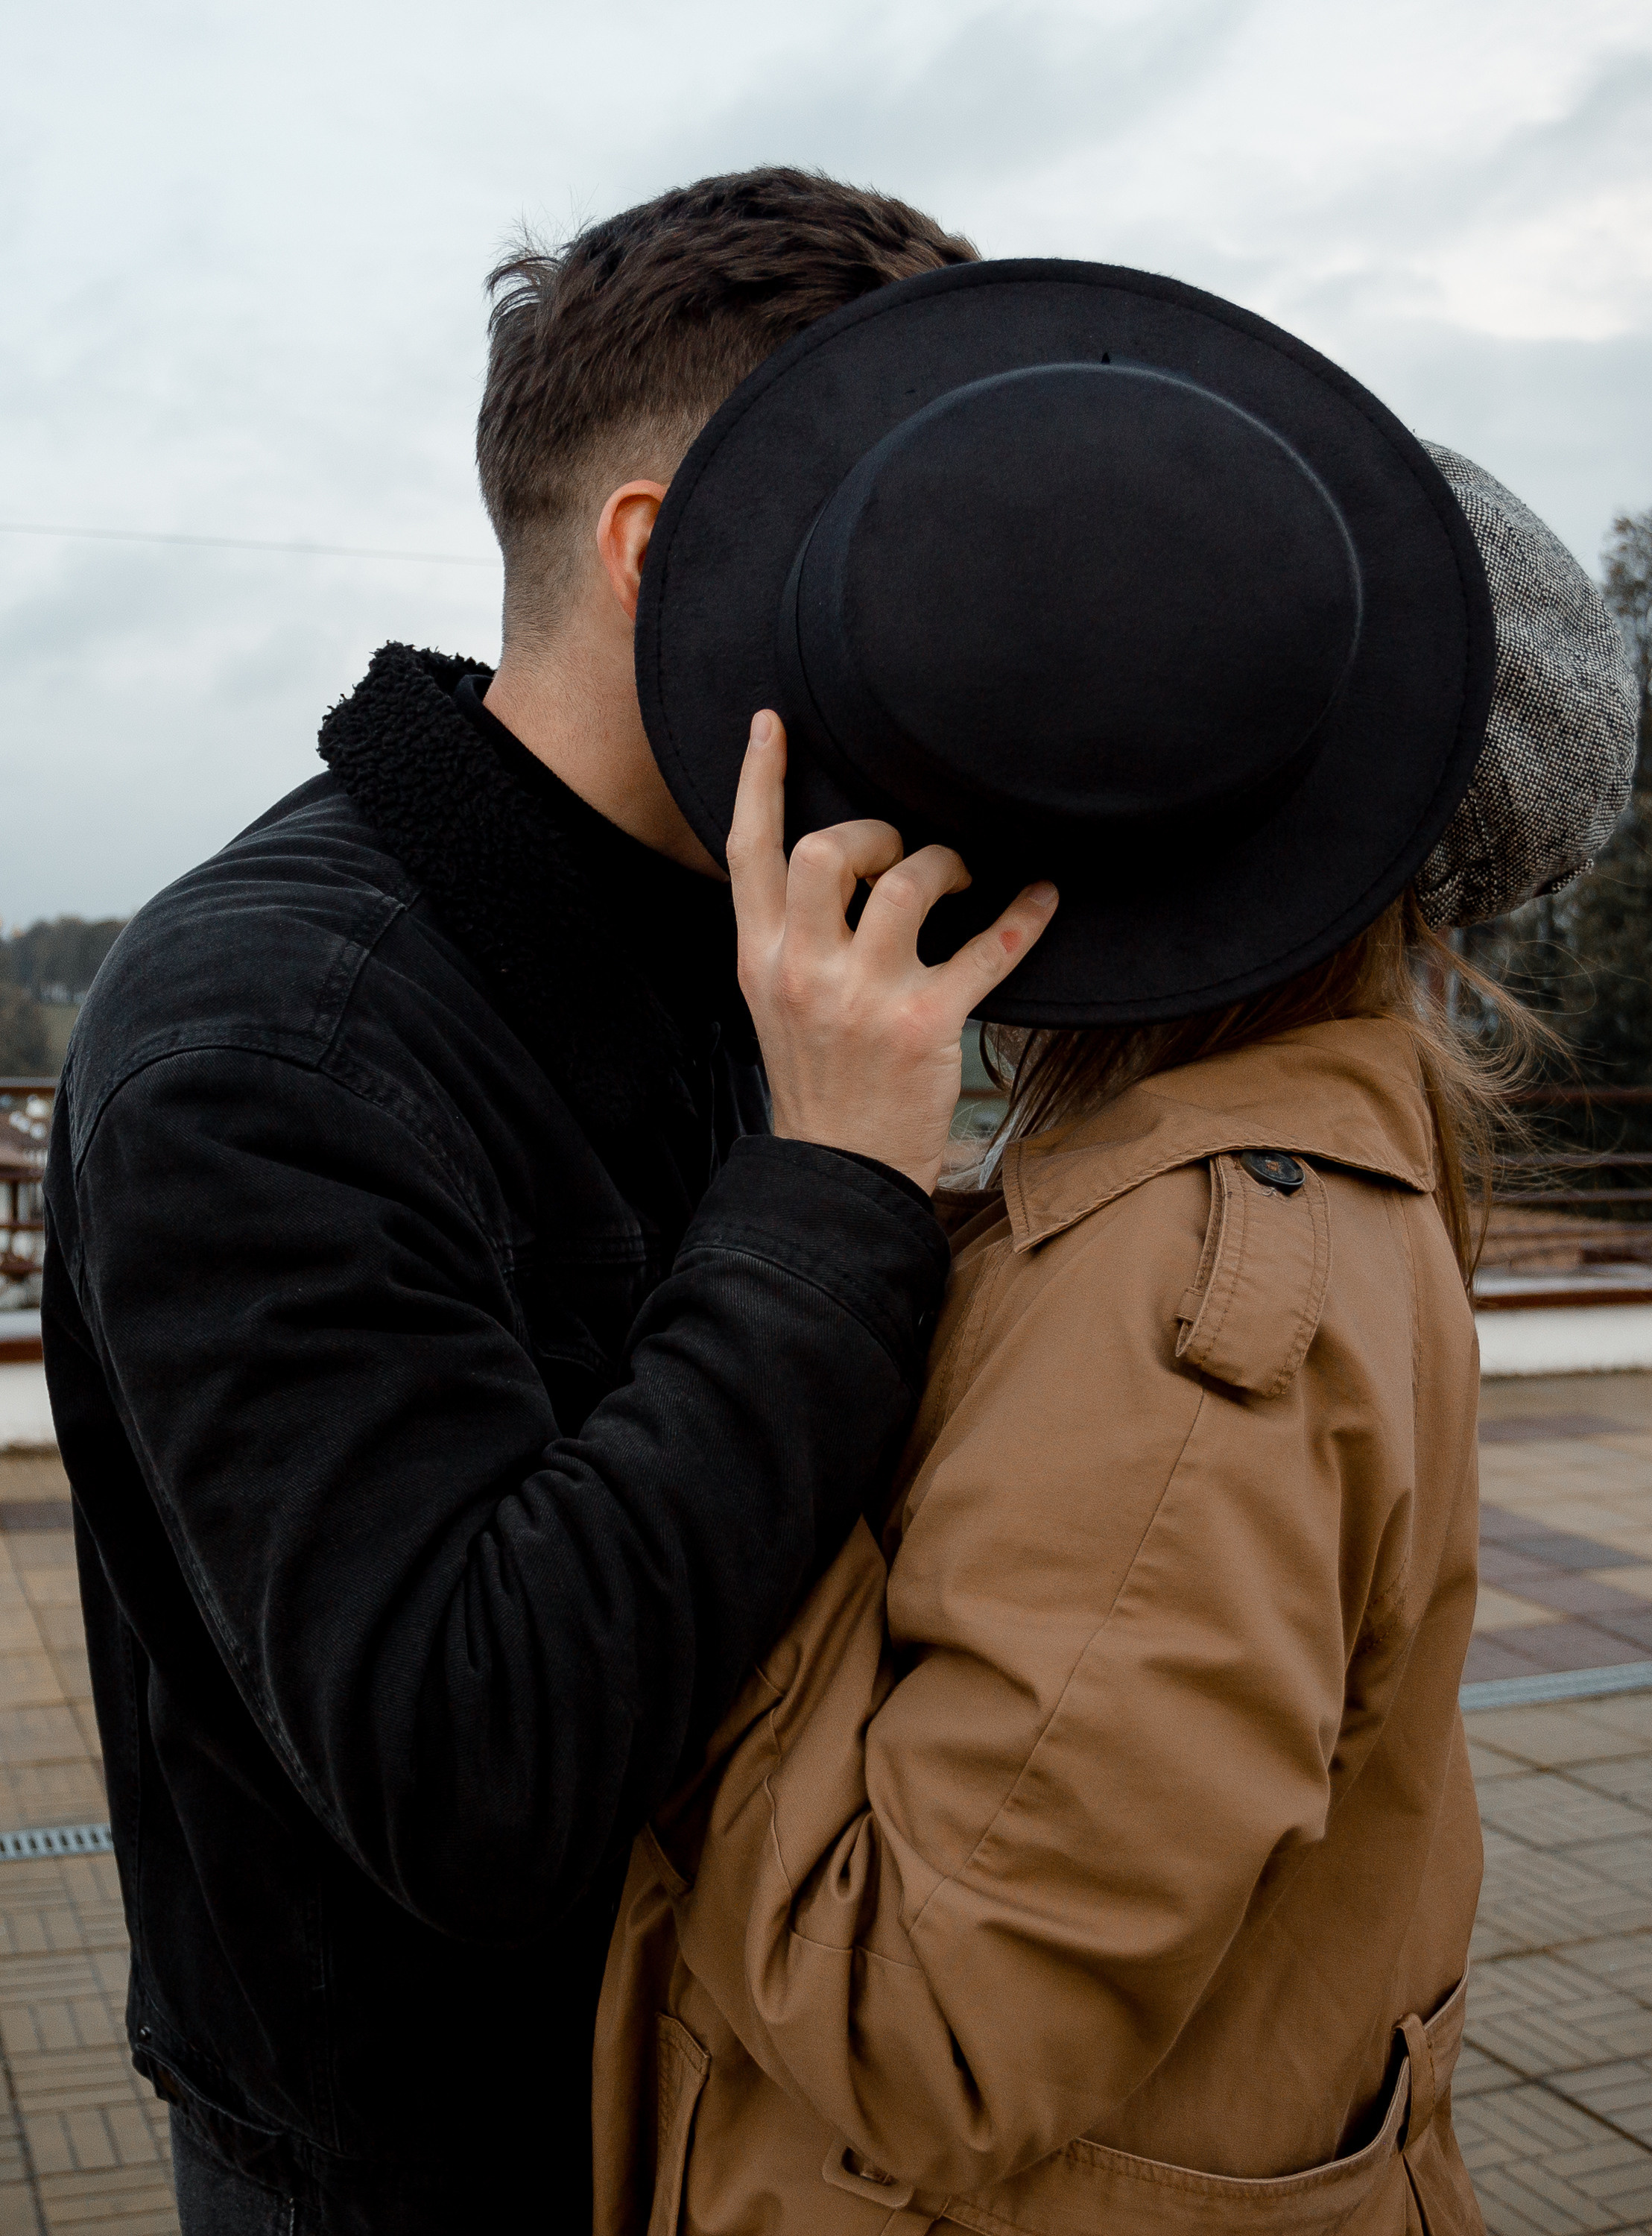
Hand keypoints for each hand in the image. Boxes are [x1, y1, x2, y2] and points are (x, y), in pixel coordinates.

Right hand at [727, 711, 1057, 1194]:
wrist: (839, 1174)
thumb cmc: (819, 1078)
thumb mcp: (775, 1002)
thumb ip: (792, 935)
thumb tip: (839, 865)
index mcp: (760, 958)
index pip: (747, 850)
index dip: (756, 778)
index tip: (772, 723)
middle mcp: (804, 970)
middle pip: (827, 852)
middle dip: (875, 833)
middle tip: (900, 852)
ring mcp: (864, 999)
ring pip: (909, 885)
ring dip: (945, 864)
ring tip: (959, 879)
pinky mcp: (925, 1025)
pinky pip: (988, 947)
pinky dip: (1025, 914)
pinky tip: (1043, 897)